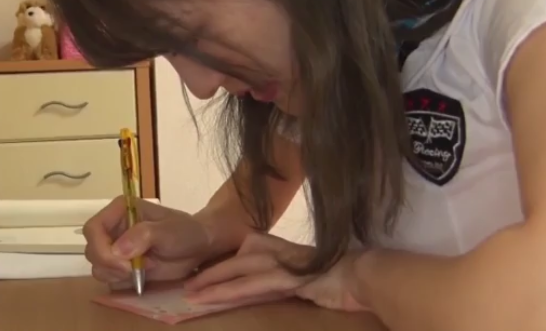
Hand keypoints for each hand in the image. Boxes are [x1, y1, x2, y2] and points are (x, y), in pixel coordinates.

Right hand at [82, 196, 211, 287]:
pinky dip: (122, 282)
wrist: (198, 248)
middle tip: (137, 269)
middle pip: (91, 250)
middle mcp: (112, 228)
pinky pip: (109, 279)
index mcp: (119, 211)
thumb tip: (118, 250)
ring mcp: (114, 248)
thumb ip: (143, 235)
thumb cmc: (185, 233)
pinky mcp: (120, 266)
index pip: (93, 229)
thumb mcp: (168, 230)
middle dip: (111, 265)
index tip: (125, 263)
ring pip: (98, 267)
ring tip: (144, 269)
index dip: (102, 249)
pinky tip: (142, 276)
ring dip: (118, 275)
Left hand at [183, 233, 366, 311]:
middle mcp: (274, 251)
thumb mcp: (301, 274)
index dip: (217, 267)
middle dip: (207, 275)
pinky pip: (251, 286)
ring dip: (211, 285)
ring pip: (236, 273)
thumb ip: (279, 275)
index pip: (239, 256)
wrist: (360, 275)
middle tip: (184, 285)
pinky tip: (213, 298)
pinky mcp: (286, 277)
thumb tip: (261, 286)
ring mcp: (280, 263)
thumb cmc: (334, 277)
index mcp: (276, 248)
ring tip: (190, 294)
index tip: (196, 275)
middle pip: (232, 262)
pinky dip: (229, 292)